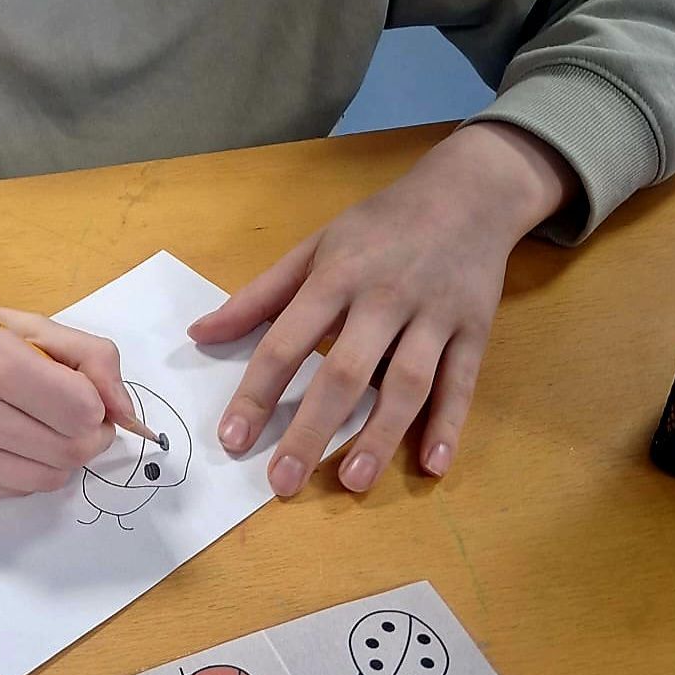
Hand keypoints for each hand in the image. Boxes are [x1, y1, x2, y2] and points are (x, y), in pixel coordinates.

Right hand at [0, 264, 134, 499]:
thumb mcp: (14, 321)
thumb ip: (84, 356)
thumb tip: (127, 410)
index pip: (83, 409)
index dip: (98, 405)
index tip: (86, 394)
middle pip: (72, 450)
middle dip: (86, 434)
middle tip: (67, 412)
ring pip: (49, 478)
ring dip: (58, 456)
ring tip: (34, 426)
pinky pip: (13, 491)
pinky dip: (22, 470)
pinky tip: (0, 441)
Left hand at [189, 123, 578, 495]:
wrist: (469, 191)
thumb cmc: (379, 227)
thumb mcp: (314, 248)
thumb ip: (258, 297)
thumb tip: (199, 334)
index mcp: (335, 278)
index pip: (285, 342)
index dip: (257, 394)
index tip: (233, 440)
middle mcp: (384, 298)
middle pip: (344, 372)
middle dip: (312, 431)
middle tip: (283, 482)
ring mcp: (433, 315)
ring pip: (407, 384)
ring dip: (380, 436)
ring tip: (353, 483)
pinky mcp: (475, 329)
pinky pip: (462, 383)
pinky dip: (450, 425)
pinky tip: (433, 466)